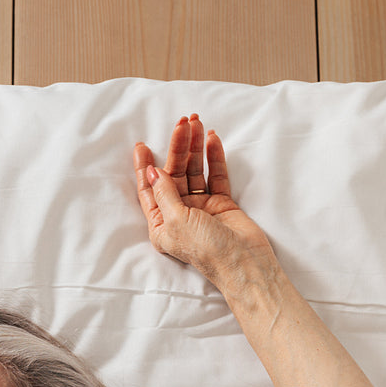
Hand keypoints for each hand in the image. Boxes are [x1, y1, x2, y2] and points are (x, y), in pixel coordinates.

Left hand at [133, 115, 278, 291]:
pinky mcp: (221, 203)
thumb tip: (152, 171)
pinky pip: (215, 175)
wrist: (243, 263)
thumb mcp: (176, 221)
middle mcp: (179, 215)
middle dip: (177, 148)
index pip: (149, 190)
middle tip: (181, 124)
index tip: (142, 145)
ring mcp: (201, 208)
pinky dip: (214, 157)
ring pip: (195, 171)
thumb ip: (164, 193)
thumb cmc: (206, 250)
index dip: (144, 167)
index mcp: (161, 224)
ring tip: (196, 123)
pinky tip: (211, 139)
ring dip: (194, 148)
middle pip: (174, 174)